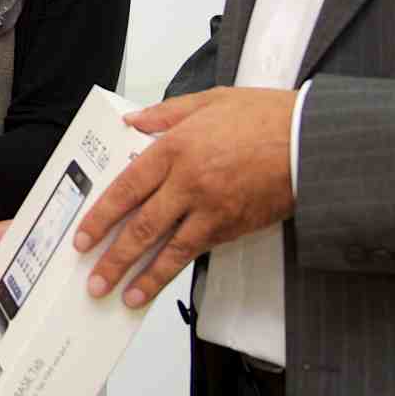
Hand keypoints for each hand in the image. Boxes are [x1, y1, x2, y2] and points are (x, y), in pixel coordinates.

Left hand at [72, 86, 297, 308]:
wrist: (311, 140)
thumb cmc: (265, 117)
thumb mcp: (210, 100)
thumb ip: (165, 113)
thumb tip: (131, 121)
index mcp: (175, 148)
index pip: (126, 188)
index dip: (101, 217)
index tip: (83, 237)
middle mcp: (188, 182)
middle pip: (142, 226)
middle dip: (113, 256)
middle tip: (93, 279)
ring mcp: (212, 209)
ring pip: (169, 249)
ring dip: (143, 276)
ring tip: (121, 295)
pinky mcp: (234, 226)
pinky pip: (198, 251)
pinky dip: (177, 270)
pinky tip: (160, 282)